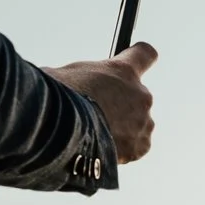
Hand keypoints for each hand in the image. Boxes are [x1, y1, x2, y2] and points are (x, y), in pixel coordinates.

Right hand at [45, 42, 158, 162]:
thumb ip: (79, 79)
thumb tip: (66, 88)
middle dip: (121, 106)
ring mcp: (143, 123)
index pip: (145, 53)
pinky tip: (101, 150)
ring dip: (122, 130)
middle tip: (97, 115)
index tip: (134, 64)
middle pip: (138, 98)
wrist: (62, 130)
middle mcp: (140, 95)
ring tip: (95, 135)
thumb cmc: (58, 97)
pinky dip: (121, 151)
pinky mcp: (139, 148)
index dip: (139, 58)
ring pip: (137, 125)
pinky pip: (134, 149)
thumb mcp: (63, 76)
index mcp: (123, 70)